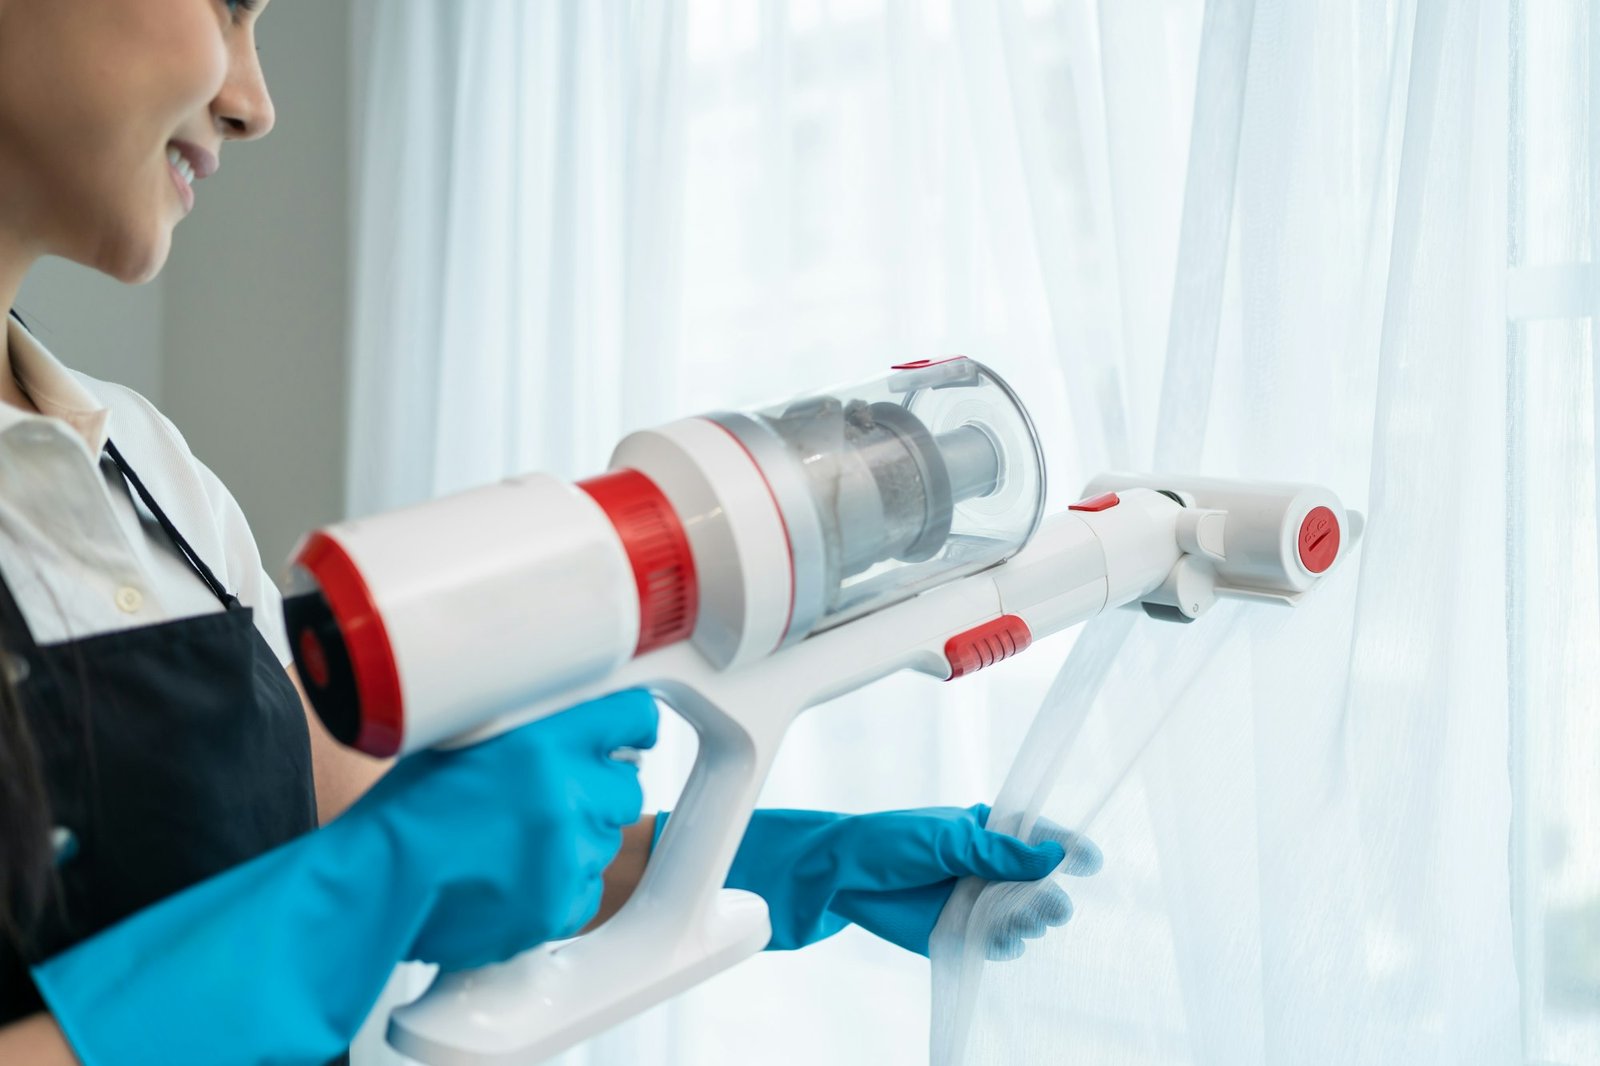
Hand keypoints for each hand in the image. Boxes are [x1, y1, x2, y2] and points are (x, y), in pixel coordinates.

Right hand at [33, 690, 656, 1065]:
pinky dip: (561, 887)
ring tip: (517, 842)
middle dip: (598, 789)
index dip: (633, 724)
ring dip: (576, 839)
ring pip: (605, 840)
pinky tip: (516, 878)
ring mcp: (565, 856)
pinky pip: (586, 890)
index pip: (631, 718)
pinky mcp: (558, 906)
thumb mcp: (462, 736)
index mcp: (542, 743)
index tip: (632, 731)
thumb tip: (564, 715)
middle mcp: (564, 797)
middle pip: (627, 786)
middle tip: (554, 797)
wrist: (374, 887)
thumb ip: (524, 725)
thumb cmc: (403, 813)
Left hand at [659, 804, 1100, 955]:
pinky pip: (997, 944)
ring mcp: (975, 901)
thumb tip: (1052, 856)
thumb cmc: (887, 843)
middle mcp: (988, 867)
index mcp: (987, 831)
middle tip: (1050, 905)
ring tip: (1020, 920)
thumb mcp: (947, 839)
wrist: (838, 877)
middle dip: (1050, 895)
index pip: (1039, 837)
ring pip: (1023, 917)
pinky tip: (999, 939)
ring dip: (1029, 921)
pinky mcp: (959, 933)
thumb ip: (998, 851)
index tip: (1091, 860)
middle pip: (1038, 884)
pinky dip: (1004, 945)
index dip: (1068, 848)